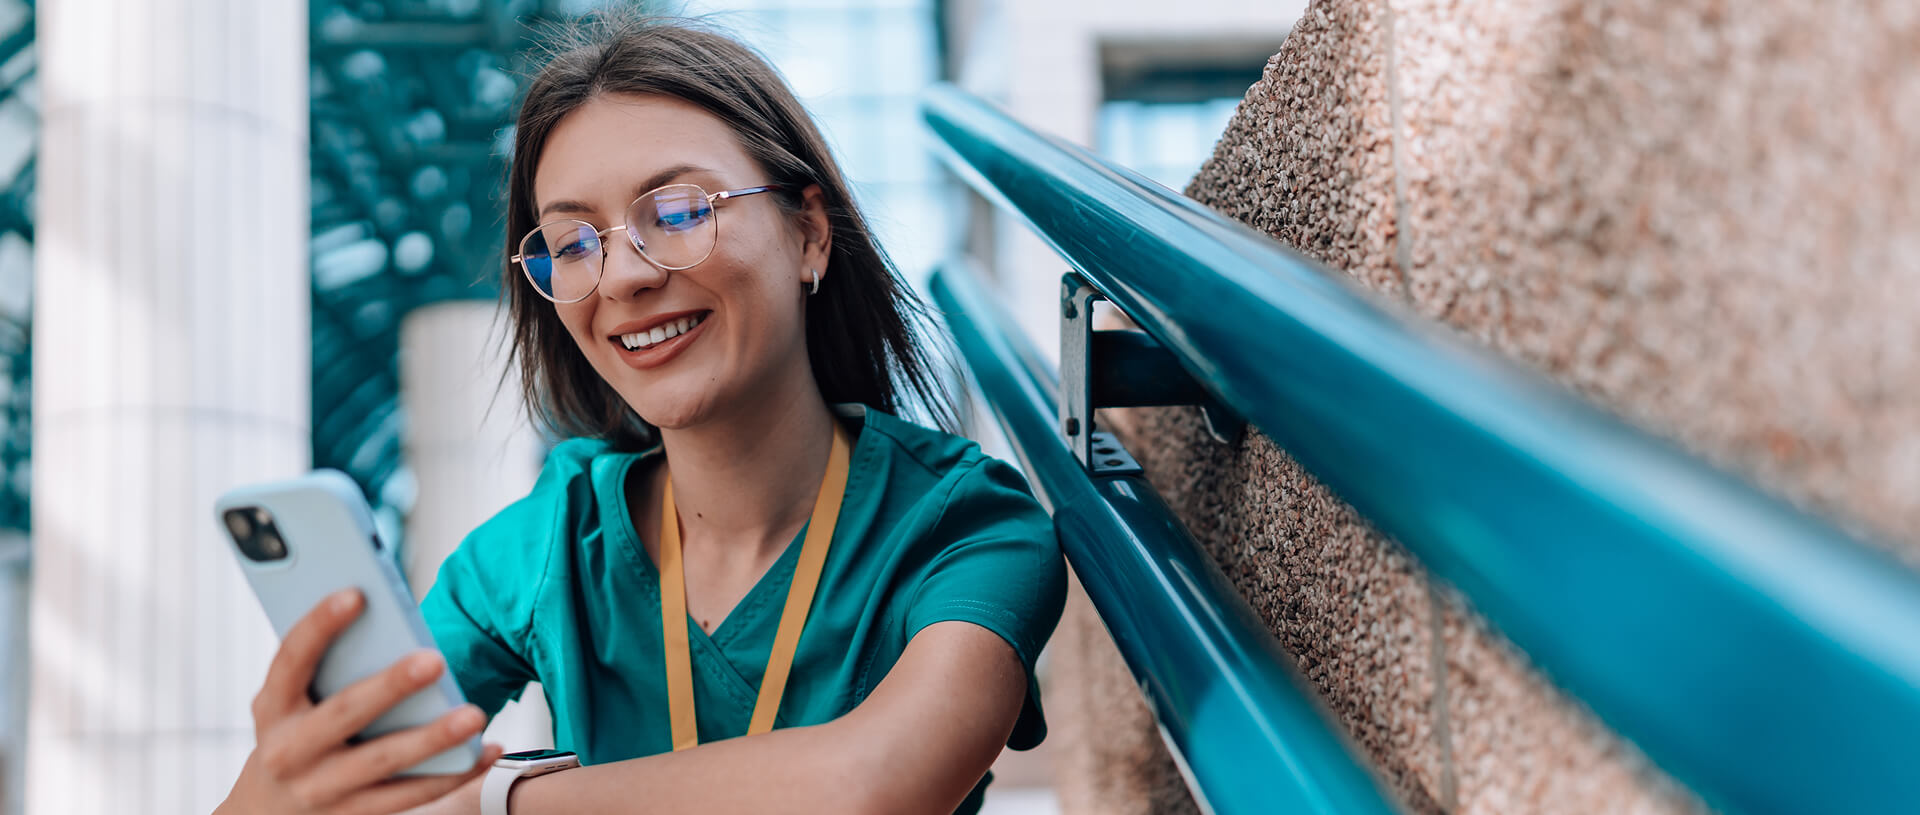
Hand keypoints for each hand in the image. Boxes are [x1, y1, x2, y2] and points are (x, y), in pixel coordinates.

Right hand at [216, 589, 503, 814]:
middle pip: (345, 713)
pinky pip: (411, 796)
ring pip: (383, 762)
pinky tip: (486, 750)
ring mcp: (321, 788)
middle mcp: (289, 750)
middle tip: (434, 660)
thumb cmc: (294, 734)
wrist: (263, 814)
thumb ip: (326, 667)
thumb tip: (389, 623)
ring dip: (433, 738)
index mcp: (273, 707)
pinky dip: (454, 774)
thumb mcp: (289, 703)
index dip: (319, 625)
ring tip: (473, 715)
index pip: (291, 660)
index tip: (356, 594)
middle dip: (390, 686)